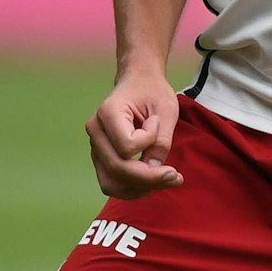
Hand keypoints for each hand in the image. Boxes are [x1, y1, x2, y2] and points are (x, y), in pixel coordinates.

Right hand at [85, 70, 183, 198]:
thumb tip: (154, 171)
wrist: (139, 81)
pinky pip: (111, 181)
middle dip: (149, 178)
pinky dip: (131, 188)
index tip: (157, 123)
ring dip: (138, 188)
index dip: (149, 142)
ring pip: (110, 182)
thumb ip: (161, 140)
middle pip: (117, 168)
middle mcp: (95, 131)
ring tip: (165, 182)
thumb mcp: (166, 110)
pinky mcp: (101, 156)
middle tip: (176, 177)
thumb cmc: (153, 92)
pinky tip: (152, 183)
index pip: (127, 146)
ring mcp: (95, 145)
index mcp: (108, 113)